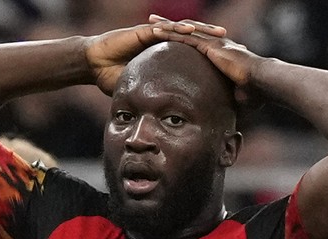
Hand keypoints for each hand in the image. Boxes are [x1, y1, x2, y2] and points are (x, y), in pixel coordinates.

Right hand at [85, 19, 226, 94]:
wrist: (94, 65)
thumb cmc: (115, 78)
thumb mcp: (144, 90)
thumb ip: (159, 99)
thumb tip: (172, 120)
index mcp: (166, 52)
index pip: (193, 50)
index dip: (211, 53)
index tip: (229, 58)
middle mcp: (163, 39)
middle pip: (193, 36)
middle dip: (212, 37)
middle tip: (232, 40)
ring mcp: (153, 33)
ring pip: (182, 29)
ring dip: (200, 30)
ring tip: (217, 32)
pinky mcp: (143, 31)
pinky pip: (163, 29)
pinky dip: (177, 30)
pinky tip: (190, 32)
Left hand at [151, 16, 264, 99]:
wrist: (263, 83)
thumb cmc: (256, 93)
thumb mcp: (238, 99)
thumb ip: (228, 104)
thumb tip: (226, 122)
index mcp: (221, 54)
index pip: (197, 45)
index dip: (184, 40)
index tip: (173, 40)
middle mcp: (216, 44)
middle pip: (188, 33)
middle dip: (171, 27)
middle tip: (155, 24)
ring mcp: (213, 43)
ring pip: (184, 31)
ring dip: (166, 26)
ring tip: (151, 23)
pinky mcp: (211, 46)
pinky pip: (186, 37)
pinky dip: (170, 33)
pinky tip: (156, 31)